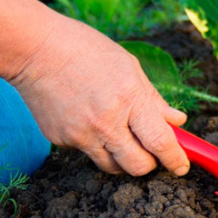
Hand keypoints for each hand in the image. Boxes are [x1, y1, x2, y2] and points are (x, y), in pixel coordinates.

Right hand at [9, 14, 189, 176]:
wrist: (36, 50)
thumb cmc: (87, 51)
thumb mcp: (131, 68)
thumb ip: (155, 100)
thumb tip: (177, 121)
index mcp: (130, 99)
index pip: (160, 142)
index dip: (175, 159)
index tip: (181, 167)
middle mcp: (107, 122)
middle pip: (138, 166)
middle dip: (150, 164)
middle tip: (152, 152)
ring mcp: (82, 134)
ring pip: (113, 166)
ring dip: (124, 159)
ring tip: (122, 135)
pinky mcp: (62, 140)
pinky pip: (89, 153)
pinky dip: (97, 144)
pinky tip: (90, 120)